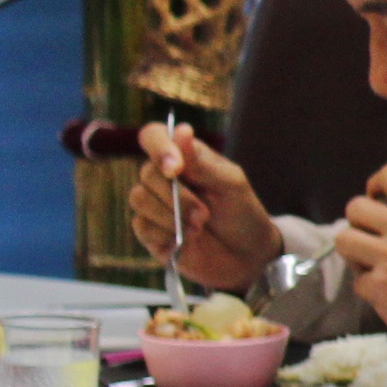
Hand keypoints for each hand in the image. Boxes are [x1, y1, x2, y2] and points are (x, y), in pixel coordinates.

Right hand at [128, 122, 279, 291]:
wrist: (248, 256)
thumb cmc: (242, 213)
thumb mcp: (231, 185)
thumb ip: (203, 162)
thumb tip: (181, 130)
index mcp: (184, 158)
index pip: (154, 136)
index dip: (159, 147)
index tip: (176, 169)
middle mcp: (164, 178)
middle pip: (146, 173)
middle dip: (177, 196)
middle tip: (205, 213)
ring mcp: (154, 205)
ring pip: (139, 198)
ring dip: (172, 215)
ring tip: (200, 226)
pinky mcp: (149, 232)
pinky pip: (141, 226)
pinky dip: (165, 233)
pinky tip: (187, 239)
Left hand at [335, 165, 386, 363]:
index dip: (376, 185)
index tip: (378, 200)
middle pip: (355, 207)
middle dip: (359, 224)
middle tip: (372, 240)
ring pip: (343, 239)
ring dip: (355, 254)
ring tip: (374, 265)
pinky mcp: (378, 286)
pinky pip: (356, 278)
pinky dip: (369, 288)